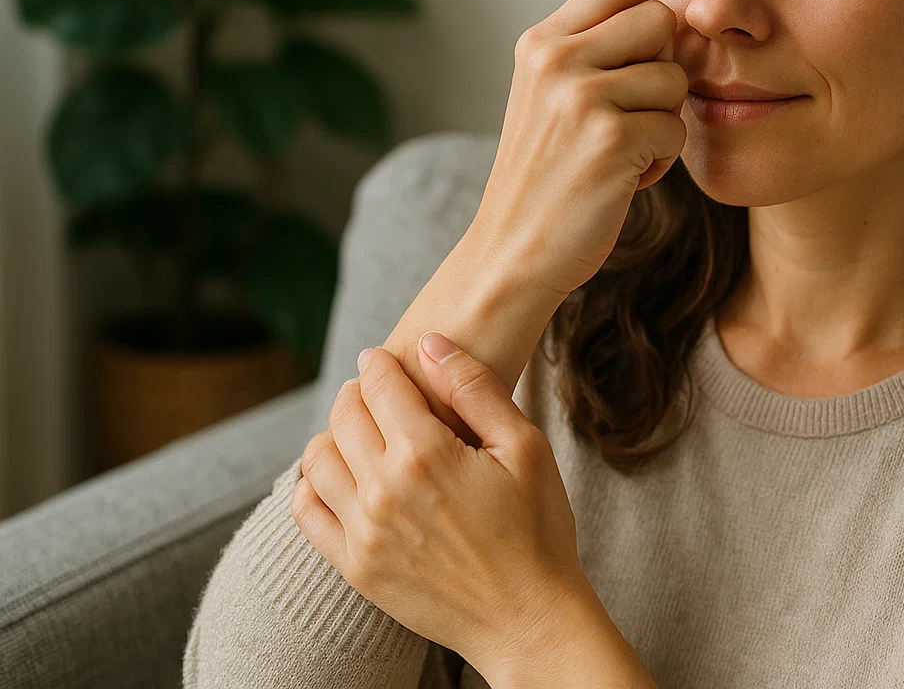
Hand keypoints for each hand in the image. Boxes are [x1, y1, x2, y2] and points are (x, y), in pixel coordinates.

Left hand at [292, 333, 649, 684]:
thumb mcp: (525, 447)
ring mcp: (362, 531)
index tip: (385, 359)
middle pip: (344, 414)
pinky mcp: (355, 566)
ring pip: (317, 457)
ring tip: (363, 434)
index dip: (381, 363)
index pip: (380, 384)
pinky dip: (314, 482)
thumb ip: (475, 389)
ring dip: (335, 434)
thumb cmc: (538, 530)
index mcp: (426, 454)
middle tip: (380, 394)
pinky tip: (343, 477)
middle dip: (359, 393)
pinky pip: (307, 510)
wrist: (527, 618)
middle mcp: (383, 489)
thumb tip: (430, 343)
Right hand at [473, 0, 731, 296]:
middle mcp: (555, 53)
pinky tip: (623, 180)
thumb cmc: (552, 180)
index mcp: (545, 38)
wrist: (512, 254)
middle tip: (628, 117)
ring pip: (675, 75)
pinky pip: (675, 126)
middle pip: (665, 20)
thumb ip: (604, 51)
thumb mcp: (563, 101)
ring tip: (620, 153)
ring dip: (663, 121)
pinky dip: (661, 159)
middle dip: (667, 69)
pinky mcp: (604, 135)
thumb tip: (672, 15)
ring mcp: (577, 93)